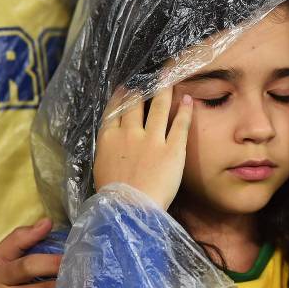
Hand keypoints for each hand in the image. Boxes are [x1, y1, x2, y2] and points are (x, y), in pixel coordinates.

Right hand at [93, 87, 193, 209]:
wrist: (129, 210)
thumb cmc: (112, 197)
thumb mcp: (101, 169)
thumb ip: (107, 151)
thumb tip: (111, 145)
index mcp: (109, 139)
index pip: (114, 110)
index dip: (121, 96)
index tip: (126, 87)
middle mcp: (129, 134)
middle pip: (135, 104)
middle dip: (141, 88)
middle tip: (148, 77)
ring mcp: (152, 140)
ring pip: (158, 107)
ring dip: (164, 90)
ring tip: (169, 78)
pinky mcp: (173, 149)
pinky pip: (179, 124)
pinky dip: (184, 110)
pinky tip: (188, 100)